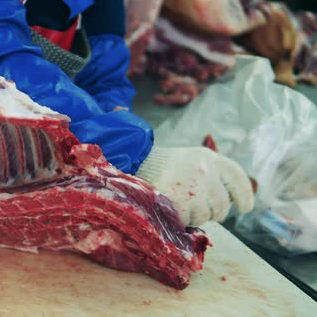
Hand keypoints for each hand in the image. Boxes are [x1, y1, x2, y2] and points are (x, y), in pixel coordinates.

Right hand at [136, 146, 253, 225]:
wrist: (135, 162)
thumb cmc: (161, 164)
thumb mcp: (190, 160)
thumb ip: (209, 175)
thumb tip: (225, 203)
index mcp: (209, 158)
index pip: (236, 177)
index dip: (244, 194)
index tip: (246, 208)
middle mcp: (205, 171)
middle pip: (222, 204)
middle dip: (215, 213)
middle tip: (202, 213)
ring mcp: (194, 188)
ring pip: (205, 216)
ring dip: (194, 217)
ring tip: (178, 205)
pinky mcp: (180, 202)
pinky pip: (188, 221)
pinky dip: (180, 220)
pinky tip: (171, 210)